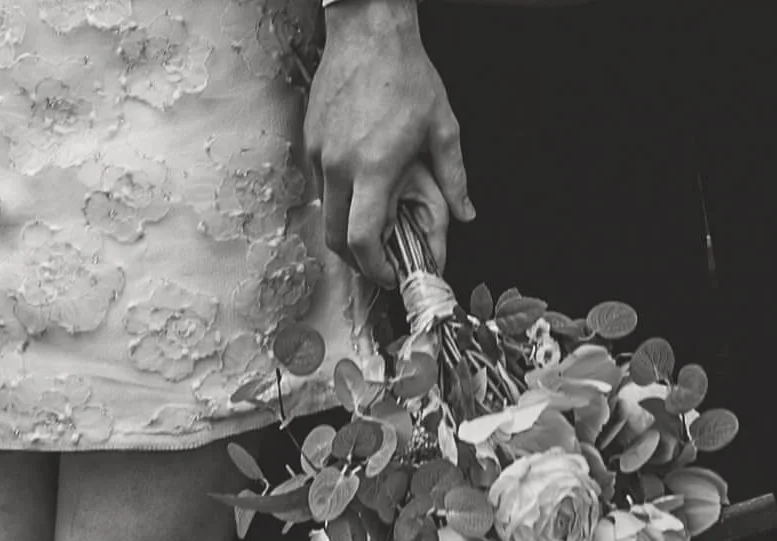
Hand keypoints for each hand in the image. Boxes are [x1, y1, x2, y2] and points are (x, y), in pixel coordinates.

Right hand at [306, 0, 474, 288]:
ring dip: (345, 227)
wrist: (369, 32)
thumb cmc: (406, 75)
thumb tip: (466, 213)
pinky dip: (338, 198)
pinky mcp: (310, 140)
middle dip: (355, 259)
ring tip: (372, 221)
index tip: (388, 273)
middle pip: (335, 237)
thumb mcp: (442, 129)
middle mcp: (340, 165)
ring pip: (326, 212)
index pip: (361, 238)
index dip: (373, 266)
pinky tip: (360, 187)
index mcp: (374, 168)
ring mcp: (320, 153)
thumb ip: (454, 178)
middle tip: (378, 261)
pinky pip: (320, 184)